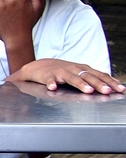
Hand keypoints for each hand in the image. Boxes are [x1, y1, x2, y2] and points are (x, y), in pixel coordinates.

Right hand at [7, 58, 124, 93]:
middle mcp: (74, 69)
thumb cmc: (62, 71)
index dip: (110, 82)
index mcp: (83, 69)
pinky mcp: (47, 76)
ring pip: (72, 78)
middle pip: (88, 77)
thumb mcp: (79, 73)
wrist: (39, 66)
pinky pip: (49, 80)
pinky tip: (52, 88)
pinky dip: (51, 83)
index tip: (120, 89)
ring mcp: (61, 72)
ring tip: (88, 90)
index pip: (100, 75)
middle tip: (107, 91)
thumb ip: (93, 78)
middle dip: (98, 84)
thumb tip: (111, 85)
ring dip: (80, 84)